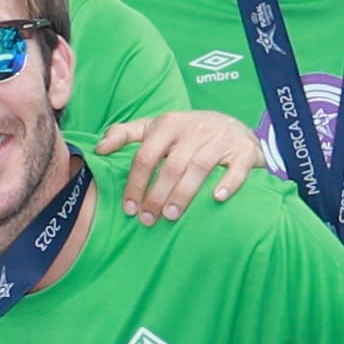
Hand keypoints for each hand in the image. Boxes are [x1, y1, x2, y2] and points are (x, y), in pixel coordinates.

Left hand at [92, 103, 270, 218]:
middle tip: (148, 219)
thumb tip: (99, 148)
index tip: (129, 209)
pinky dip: (228, 183)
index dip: (135, 183)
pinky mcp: (244, 150)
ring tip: (172, 215)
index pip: (145, 155)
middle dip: (157, 195)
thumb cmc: (186, 132)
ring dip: (184, 193)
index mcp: (169, 124)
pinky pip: (237, 167)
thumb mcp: (155, 127)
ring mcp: (220, 138)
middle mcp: (194, 129)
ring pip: (199, 168)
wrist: (233, 126)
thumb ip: (125, 134)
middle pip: (171, 166)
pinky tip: (217, 198)